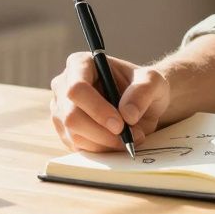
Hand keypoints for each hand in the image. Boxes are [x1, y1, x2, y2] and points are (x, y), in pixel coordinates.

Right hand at [50, 51, 168, 151]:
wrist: (140, 104)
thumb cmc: (143, 87)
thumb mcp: (153, 82)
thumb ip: (143, 91)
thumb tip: (127, 114)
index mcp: (80, 64)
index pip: (77, 88)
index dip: (97, 109)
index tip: (120, 124)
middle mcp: (63, 86)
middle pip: (71, 116)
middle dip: (102, 132)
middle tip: (128, 137)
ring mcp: (61, 110)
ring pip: (74, 135)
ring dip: (105, 143)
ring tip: (130, 137)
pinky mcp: (65, 131)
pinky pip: (78, 147)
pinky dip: (101, 149)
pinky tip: (118, 142)